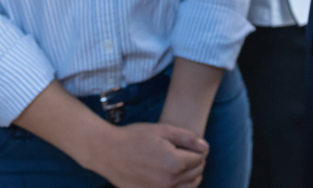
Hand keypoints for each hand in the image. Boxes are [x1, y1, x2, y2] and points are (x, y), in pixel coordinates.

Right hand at [84, 121, 208, 187]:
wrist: (108, 152)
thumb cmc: (135, 137)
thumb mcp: (163, 130)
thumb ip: (187, 137)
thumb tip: (204, 147)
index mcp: (175, 164)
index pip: (200, 159)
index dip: (200, 149)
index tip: (195, 144)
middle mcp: (169, 182)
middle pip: (196, 174)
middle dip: (198, 162)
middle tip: (190, 153)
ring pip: (189, 187)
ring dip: (191, 176)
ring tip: (183, 165)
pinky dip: (179, 186)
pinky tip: (172, 175)